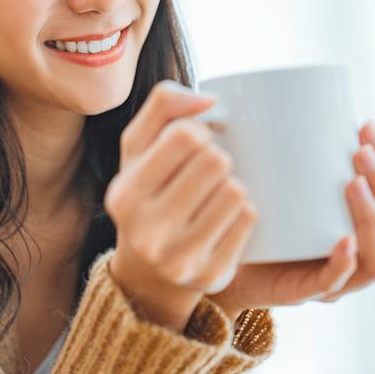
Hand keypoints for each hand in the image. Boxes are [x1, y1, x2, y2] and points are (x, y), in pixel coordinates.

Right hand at [105, 81, 260, 330]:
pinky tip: (226, 219)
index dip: (199, 132)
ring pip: (235, 191)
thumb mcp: (138, 147)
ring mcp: (179, 257)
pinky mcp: (211, 273)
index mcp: (126, 194)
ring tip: (215, 196)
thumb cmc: (148, 193)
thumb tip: (209, 100)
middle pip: (214, 161)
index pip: (184, 136)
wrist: (148, 273)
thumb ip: (162, 104)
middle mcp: (147, 230)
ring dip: (233, 186)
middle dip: (218, 158)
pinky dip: (244, 212)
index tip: (194, 145)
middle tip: (208, 172)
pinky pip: (248, 219)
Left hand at [209, 120, 374, 314]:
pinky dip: (344, 262)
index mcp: (357, 224)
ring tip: (354, 184)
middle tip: (359, 152)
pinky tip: (344, 239)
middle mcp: (356, 254)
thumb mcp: (272, 170)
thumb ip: (278, 140)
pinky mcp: (306, 293)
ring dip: (373, 218)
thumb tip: (270, 90)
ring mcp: (336, 279)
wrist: (210, 255)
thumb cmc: (246, 208)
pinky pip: (335, 283)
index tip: (365, 125)